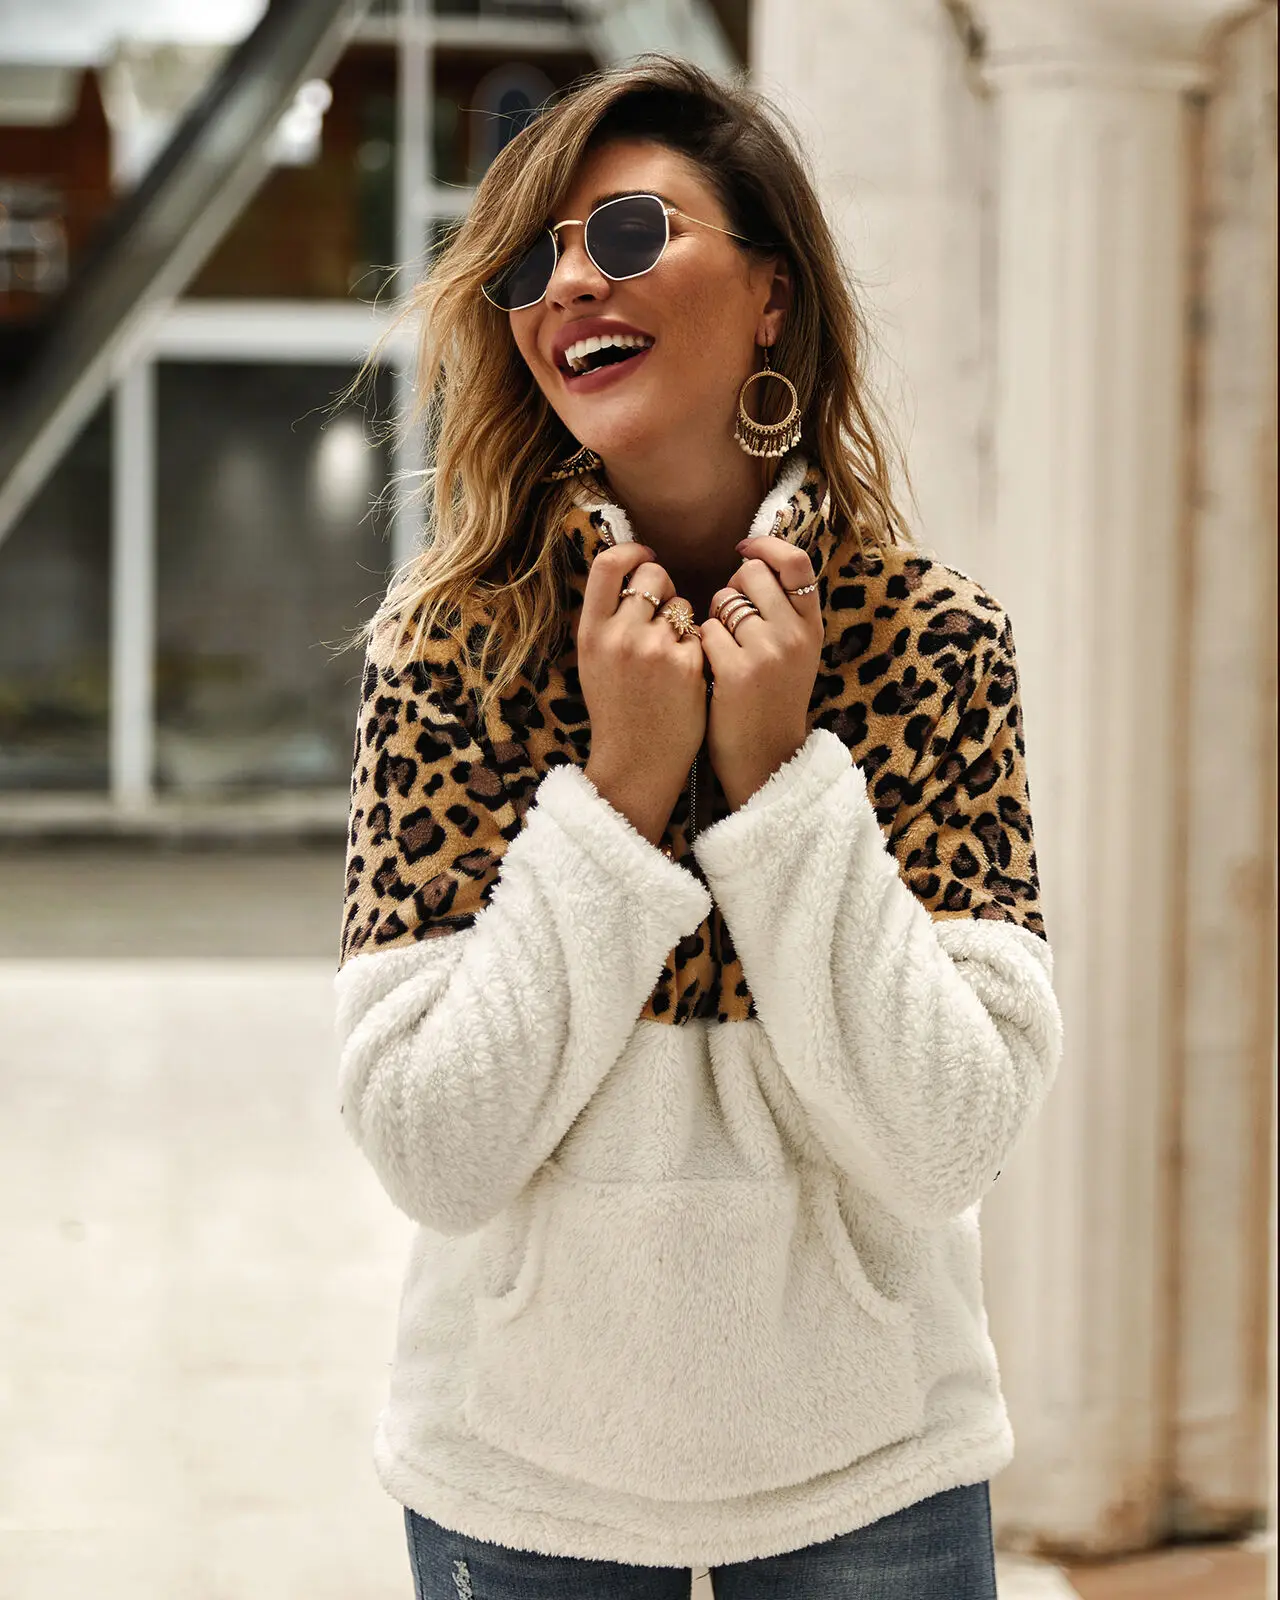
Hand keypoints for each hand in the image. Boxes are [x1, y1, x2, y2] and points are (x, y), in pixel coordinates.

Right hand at [577, 543, 706, 843]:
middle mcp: (621, 636)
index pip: (608, 564)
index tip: (644, 557)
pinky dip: (698, 647)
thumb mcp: (593, 660)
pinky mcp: (689, 665)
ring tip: (670, 656)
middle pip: (653, 573)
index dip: (631, 551)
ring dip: (682, 620)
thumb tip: (629, 569)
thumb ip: (607, 618)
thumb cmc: (617, 710)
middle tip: (663, 611)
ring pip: (682, 603)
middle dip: (663, 585)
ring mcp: (656, 650)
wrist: (636, 763)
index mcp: (591, 632)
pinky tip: (686, 675)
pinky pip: (701, 633)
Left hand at [699, 537, 823, 810]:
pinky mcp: (738, 671)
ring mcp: (768, 652)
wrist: (767, 762)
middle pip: (751, 574)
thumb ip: (783, 612)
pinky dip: (699, 647)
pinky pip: (704, 631)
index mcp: (812, 627)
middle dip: (731, 590)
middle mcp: (795, 635)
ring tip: (723, 653)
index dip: (766, 545)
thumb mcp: (795, 654)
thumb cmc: (770, 704)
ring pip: (724, 601)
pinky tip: (709, 672)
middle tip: (729, 622)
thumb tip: (753, 561)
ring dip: (713, 619)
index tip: (744, 548)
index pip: (796, 562)